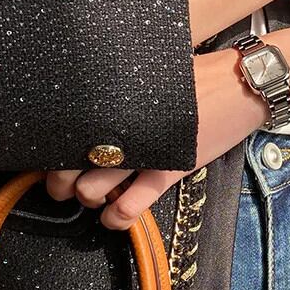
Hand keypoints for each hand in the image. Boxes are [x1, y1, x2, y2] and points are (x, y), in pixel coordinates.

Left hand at [45, 49, 263, 228]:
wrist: (240, 83)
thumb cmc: (193, 74)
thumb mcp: (148, 71)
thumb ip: (116, 87)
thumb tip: (82, 102)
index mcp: (111, 101)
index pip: (64, 130)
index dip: (49, 147)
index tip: (49, 152)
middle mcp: (121, 128)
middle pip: (68, 164)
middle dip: (59, 180)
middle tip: (62, 181)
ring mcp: (145, 152)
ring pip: (93, 189)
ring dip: (87, 198)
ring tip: (94, 194)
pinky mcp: (168, 171)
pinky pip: (132, 205)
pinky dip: (117, 218)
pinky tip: (113, 216)